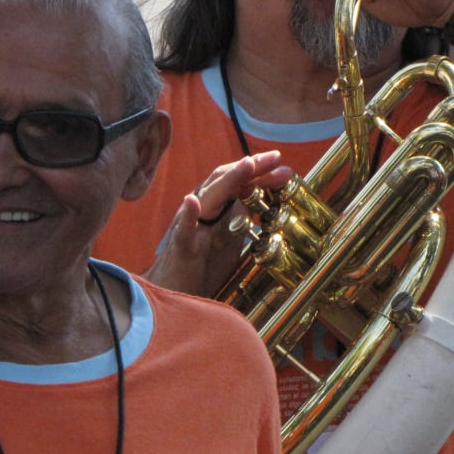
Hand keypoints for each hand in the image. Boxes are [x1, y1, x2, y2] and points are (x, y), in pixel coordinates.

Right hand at [143, 151, 292, 297]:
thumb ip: (241, 218)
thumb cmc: (201, 266)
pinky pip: (183, 230)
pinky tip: (191, 203)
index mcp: (213, 208)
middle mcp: (199, 211)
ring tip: (247, 165)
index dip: (258, 171)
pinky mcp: (181, 248)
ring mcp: (188, 226)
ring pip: (207, 198)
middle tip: (275, 159)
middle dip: (251, 168)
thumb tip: (264, 199)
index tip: (281, 165)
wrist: (172, 293)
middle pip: (224, 181)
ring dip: (228, 181)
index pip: (236, 182)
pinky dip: (187, 216)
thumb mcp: (229, 239)